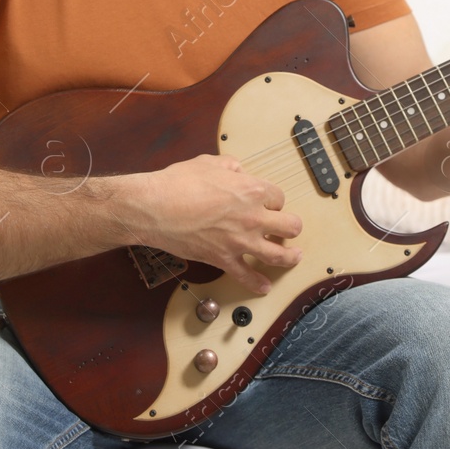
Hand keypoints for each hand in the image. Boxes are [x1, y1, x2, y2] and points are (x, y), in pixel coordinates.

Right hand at [122, 154, 302, 294]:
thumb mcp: (208, 162)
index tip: (269, 204)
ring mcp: (240, 241)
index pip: (279, 197)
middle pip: (290, 226)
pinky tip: (264, 286)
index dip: (274, 200)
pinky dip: (257, 283)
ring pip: (278, 255)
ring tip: (294, 256)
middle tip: (288, 229)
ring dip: (290, 257)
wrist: (155, 207)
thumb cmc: (178, 183)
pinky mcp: (224, 259)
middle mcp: (253, 217)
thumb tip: (237, 170)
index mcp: (251, 190)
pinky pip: (246, 276)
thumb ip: (229, 166)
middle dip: (291, 227)